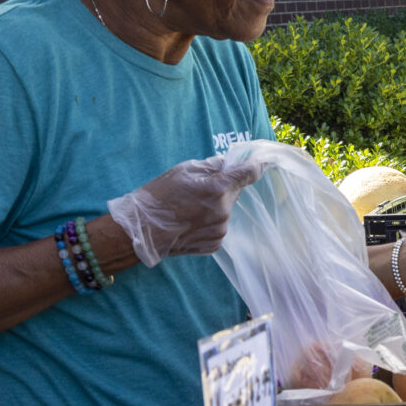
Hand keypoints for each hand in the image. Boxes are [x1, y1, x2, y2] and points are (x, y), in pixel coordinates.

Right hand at [106, 155, 262, 265]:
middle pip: (234, 192)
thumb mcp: (184, 171)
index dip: (257, 165)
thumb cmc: (159, 196)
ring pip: (226, 211)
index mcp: (218, 188)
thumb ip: (212, 166)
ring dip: (216, 207)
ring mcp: (220, 229)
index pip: (249, 173)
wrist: (142, 230)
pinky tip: (191, 222)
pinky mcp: (215, 244)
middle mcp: (224, 211)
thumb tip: (231, 162)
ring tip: (190, 209)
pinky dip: (209, 222)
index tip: (263, 161)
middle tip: (199, 190)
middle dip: (223, 188)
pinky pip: (219, 227)